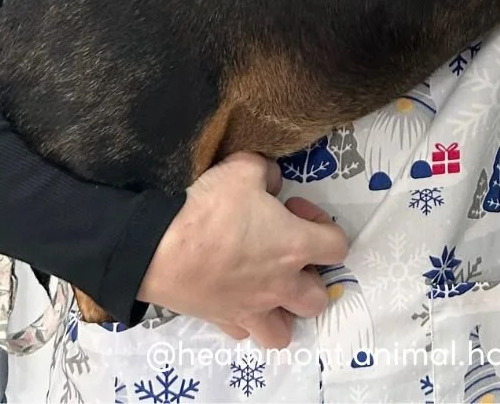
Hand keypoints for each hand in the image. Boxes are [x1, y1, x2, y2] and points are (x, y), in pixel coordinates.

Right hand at [138, 151, 347, 347]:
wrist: (161, 248)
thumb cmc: (210, 208)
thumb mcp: (244, 169)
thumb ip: (267, 172)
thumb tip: (273, 181)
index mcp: (294, 246)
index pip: (338, 246)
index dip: (322, 223)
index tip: (293, 209)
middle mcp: (280, 285)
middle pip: (318, 298)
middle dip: (310, 275)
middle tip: (284, 250)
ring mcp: (252, 309)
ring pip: (285, 331)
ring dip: (283, 311)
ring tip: (269, 287)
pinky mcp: (223, 321)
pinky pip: (244, 331)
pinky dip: (245, 318)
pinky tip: (235, 295)